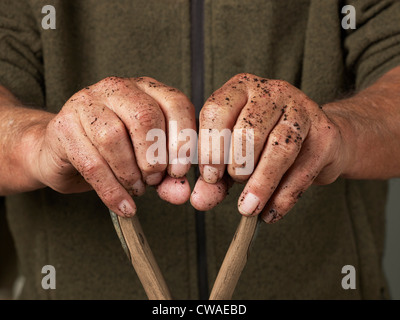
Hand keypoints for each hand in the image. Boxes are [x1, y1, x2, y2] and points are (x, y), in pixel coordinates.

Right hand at [31, 77, 195, 216]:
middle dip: (154, 156)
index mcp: (147, 89)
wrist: (66, 153)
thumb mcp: (149, 161)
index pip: (175, 103)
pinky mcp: (63, 126)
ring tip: (137, 189)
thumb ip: (168, 176)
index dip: (183, 140)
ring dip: (130, 173)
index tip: (180, 171)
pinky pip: (91, 162)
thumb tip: (180, 195)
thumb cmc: (116, 153)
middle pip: (144, 116)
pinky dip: (112, 190)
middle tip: (154, 180)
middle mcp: (118, 88)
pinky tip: (123, 205)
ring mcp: (87, 103)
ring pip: (113, 137)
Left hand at [191, 73, 348, 222]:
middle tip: (235, 183)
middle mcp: (271, 92)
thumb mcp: (232, 155)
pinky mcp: (326, 133)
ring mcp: (302, 109)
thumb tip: (200, 200)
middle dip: (238, 164)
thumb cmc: (265, 144)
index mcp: (240, 88)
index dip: (210, 148)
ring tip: (249, 208)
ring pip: (279, 148)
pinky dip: (284, 196)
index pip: (216, 111)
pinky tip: (271, 213)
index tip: (210, 177)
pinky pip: (303, 169)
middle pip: (249, 130)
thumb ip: (215, 176)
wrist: (317, 138)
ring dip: (261, 183)